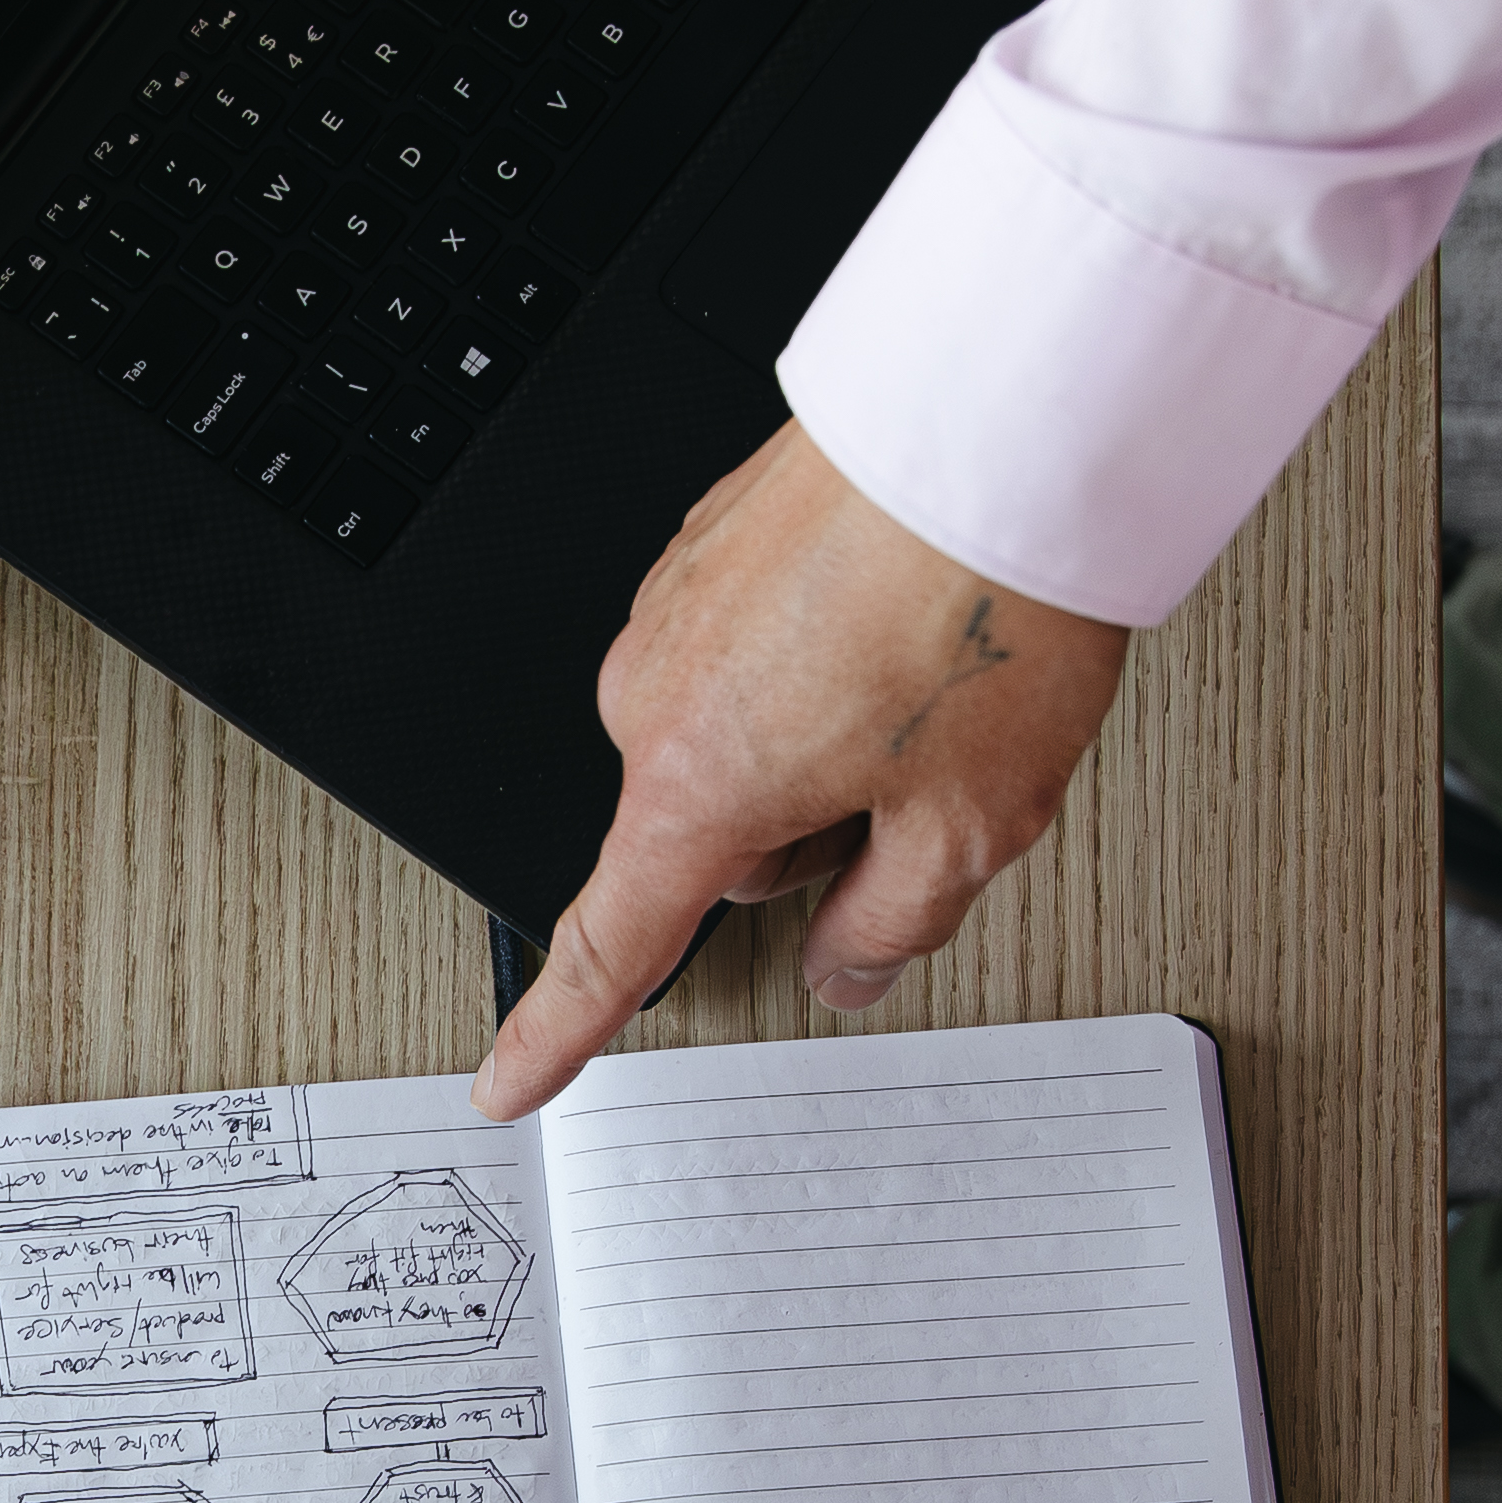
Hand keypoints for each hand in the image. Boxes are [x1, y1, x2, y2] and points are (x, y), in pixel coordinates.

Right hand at [474, 419, 1125, 1116]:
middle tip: (924, 778)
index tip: (508, 1081)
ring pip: (737, 739)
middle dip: (808, 830)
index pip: (609, 945)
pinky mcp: (706, 547)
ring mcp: (673, 610)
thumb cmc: (980, 604)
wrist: (993, 421)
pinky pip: (748, 649)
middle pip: (715, 835)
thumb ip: (893, 926)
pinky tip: (900, 623)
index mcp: (699, 785)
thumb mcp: (973, 821)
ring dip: (819, 736)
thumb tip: (848, 964)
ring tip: (927, 680)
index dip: (558, 1031)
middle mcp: (656, 696)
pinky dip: (818, 655)